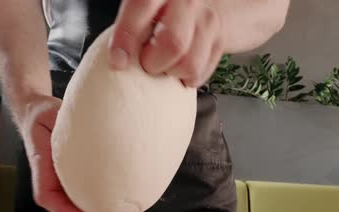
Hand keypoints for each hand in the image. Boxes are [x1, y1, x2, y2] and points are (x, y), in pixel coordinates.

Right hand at [19, 96, 117, 211]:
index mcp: (41, 164)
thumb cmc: (44, 113)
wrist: (36, 112)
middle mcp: (46, 176)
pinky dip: (87, 208)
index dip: (66, 210)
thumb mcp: (52, 113)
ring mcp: (55, 179)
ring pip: (66, 207)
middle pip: (59, 209)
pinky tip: (105, 210)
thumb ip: (64, 123)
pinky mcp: (65, 178)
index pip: (47, 196)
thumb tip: (92, 126)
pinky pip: (74, 198)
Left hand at [108, 0, 224, 86]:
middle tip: (147, 64)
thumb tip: (119, 60)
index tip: (118, 62)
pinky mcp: (220, 40)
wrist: (208, 4)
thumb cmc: (165, 10)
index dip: (127, 38)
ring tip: (165, 64)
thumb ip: (133, 25)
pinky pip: (201, 73)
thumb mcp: (147, 8)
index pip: (142, 8)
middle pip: (174, 43)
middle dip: (154, 62)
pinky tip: (180, 66)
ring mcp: (208, 20)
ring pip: (189, 63)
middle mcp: (188, 0)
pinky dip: (186, 78)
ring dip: (172, 72)